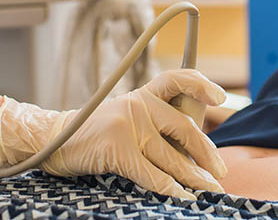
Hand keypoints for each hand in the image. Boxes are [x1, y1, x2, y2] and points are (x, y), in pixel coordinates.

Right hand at [0, 69, 228, 199]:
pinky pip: (152, 174)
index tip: (220, 99)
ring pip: (171, 157)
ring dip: (194, 178)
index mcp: (144, 94)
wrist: (57, 139)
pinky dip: (170, 189)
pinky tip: (183, 197)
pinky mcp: (118, 148)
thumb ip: (157, 123)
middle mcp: (139, 104)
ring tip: (208, 190)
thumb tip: (197, 150)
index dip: (200, 85)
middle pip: (184, 128)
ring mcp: (129, 125)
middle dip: (206, 154)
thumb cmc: (99, 133)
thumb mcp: (128, 116)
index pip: (176, 80)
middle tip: (220, 172)